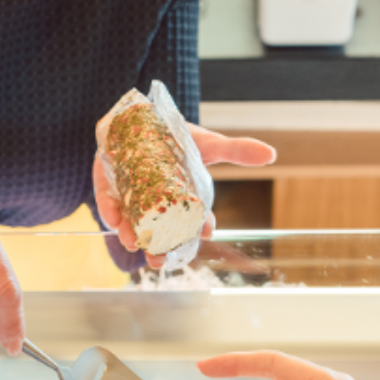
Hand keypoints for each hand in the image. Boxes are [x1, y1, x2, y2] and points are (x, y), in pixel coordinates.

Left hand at [95, 125, 273, 268]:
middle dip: (160, 249)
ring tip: (135, 245)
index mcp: (182, 199)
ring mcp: (131, 198)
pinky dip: (110, 212)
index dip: (199, 228)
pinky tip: (115, 220)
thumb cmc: (177, 136)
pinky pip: (108, 203)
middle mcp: (156, 204)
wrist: (142, 118)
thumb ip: (235, 150)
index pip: (192, 220)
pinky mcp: (108, 187)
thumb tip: (271, 154)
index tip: (207, 232)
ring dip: (132, 237)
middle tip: (161, 261)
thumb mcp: (208, 143)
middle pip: (158, 232)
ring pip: (131, 224)